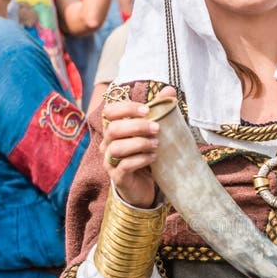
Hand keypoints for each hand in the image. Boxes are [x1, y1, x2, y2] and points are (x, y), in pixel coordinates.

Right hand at [100, 86, 174, 207]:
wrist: (143, 187)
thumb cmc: (145, 155)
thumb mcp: (152, 132)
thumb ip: (158, 111)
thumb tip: (169, 91)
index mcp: (113, 129)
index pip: (109, 111)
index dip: (126, 108)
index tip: (147, 110)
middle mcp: (107, 144)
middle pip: (113, 129)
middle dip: (137, 126)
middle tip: (157, 129)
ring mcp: (110, 162)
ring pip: (117, 148)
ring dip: (139, 143)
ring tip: (156, 144)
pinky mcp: (118, 178)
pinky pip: (125, 166)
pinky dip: (141, 159)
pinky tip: (153, 158)